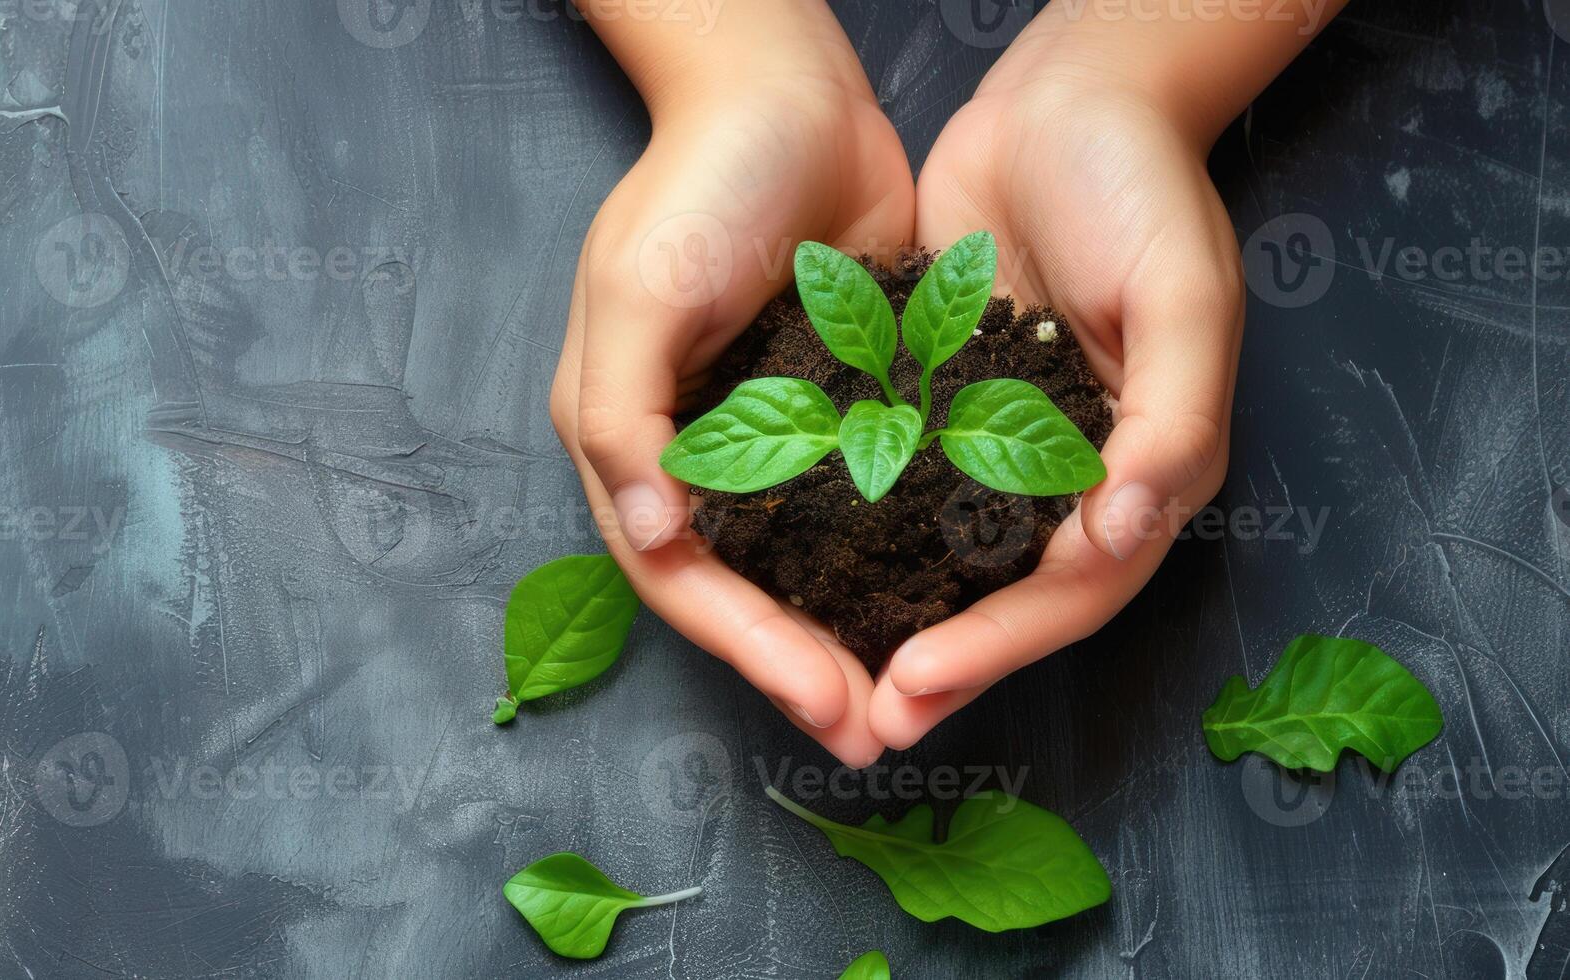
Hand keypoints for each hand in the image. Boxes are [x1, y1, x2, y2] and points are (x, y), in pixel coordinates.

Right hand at [550, 67, 913, 766]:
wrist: (786, 89)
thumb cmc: (697, 181)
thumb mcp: (642, 290)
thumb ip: (632, 417)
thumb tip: (648, 533)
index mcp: (629, 440)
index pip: (681, 574)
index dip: (748, 647)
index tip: (825, 700)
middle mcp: (696, 453)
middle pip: (745, 589)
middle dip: (805, 664)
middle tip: (877, 731)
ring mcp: (772, 433)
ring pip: (810, 562)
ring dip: (857, 628)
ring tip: (917, 693)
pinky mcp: (842, 405)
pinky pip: (867, 500)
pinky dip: (900, 552)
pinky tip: (953, 594)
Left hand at [867, 70, 1242, 747]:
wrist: (1071, 100)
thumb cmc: (1143, 187)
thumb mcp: (1183, 295)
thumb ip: (1171, 422)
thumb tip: (1124, 534)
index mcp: (1147, 467)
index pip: (1072, 589)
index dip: (998, 646)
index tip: (915, 684)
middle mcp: (1073, 473)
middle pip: (1004, 599)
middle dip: (939, 663)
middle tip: (860, 721)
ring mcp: (1003, 442)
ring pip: (945, 560)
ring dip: (891, 620)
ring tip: (819, 676)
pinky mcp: (941, 403)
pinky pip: (902, 490)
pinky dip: (860, 534)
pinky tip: (798, 574)